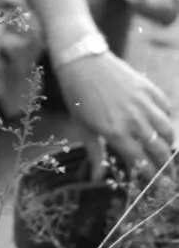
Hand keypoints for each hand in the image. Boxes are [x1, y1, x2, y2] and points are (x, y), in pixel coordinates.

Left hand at [52, 49, 174, 177]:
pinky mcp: (148, 88)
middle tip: (168, 176)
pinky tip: (162, 124)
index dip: (151, 176)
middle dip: (166, 166)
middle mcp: (133, 119)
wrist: (81, 62)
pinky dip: (166, 118)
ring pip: (167, 130)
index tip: (157, 185)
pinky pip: (165, 108)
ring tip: (165, 149)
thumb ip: (95, 153)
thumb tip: (98, 177)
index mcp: (115, 131)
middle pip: (158, 149)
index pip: (140, 161)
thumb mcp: (82, 127)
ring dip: (169, 143)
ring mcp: (143, 102)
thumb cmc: (78, 96)